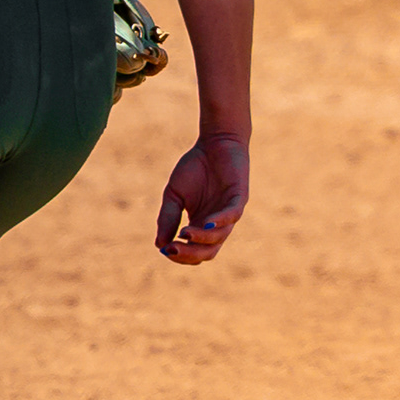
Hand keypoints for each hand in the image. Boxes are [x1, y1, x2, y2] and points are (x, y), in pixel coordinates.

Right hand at [156, 132, 249, 265]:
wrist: (214, 144)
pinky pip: (232, 216)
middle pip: (208, 251)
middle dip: (190, 254)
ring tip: (185, 233)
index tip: (165, 249)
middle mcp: (216, 224)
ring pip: (220, 237)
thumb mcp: (174, 195)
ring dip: (202, 239)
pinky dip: (219, 222)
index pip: (194, 252)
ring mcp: (229, 212)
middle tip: (173, 249)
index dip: (180, 255)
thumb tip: (160, 245)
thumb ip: (168, 218)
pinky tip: (206, 224)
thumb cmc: (195, 169)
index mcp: (200, 225)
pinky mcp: (239, 198)